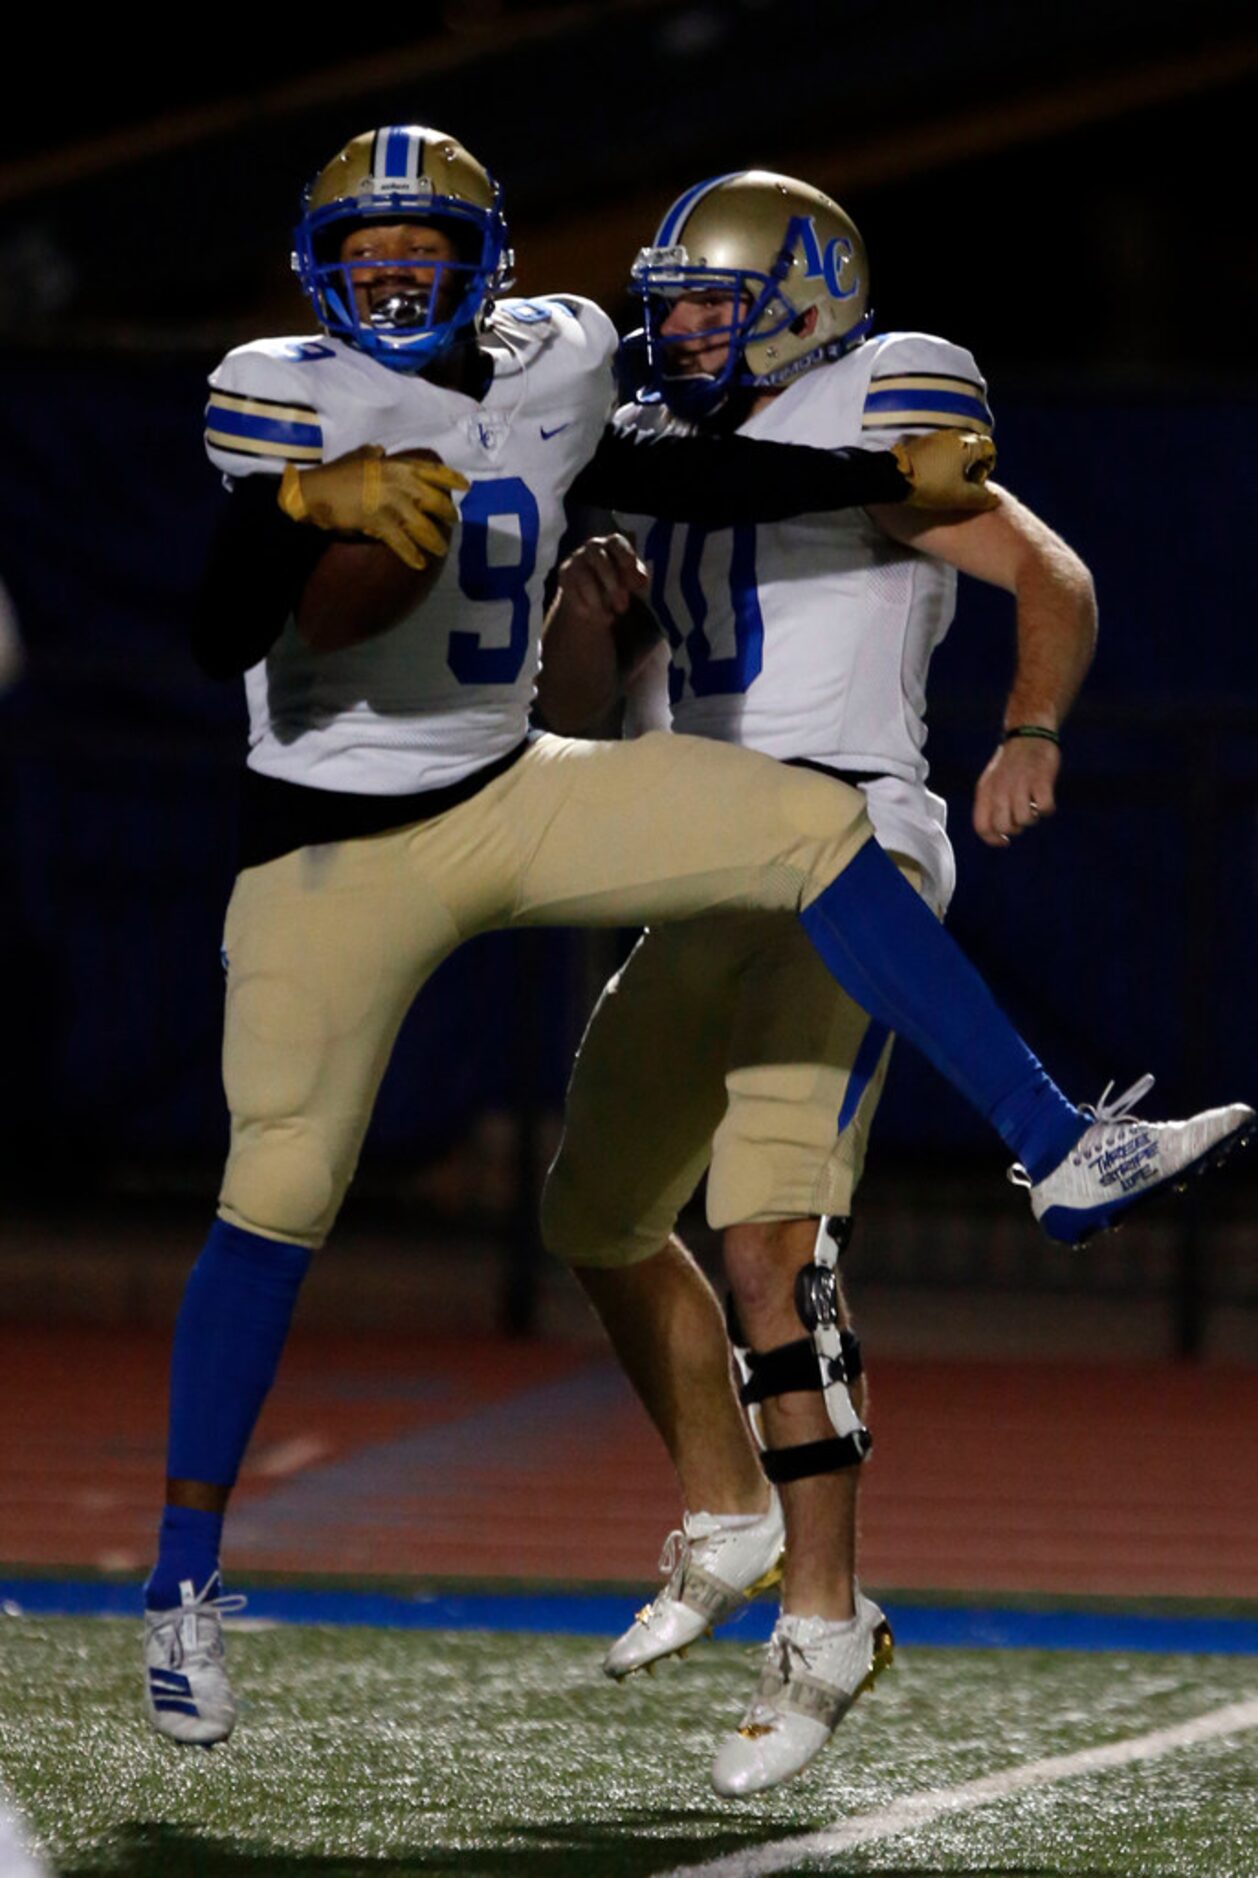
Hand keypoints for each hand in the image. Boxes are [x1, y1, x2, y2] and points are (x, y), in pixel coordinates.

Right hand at [278, 444, 469, 570]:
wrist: (312, 492)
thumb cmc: (334, 474)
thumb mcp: (357, 457)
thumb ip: (372, 455)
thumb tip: (380, 452)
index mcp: (396, 466)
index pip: (433, 471)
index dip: (452, 479)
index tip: (465, 486)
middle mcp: (400, 484)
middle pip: (435, 501)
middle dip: (446, 514)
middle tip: (451, 522)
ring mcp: (391, 505)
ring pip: (423, 526)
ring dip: (434, 540)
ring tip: (440, 550)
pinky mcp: (380, 525)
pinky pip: (402, 544)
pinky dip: (413, 556)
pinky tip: (420, 564)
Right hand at [554, 534, 647, 630]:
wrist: (597, 596)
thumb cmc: (622, 582)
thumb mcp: (634, 581)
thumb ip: (638, 578)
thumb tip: (641, 580)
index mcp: (613, 544)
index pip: (616, 542)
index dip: (626, 558)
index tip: (634, 581)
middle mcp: (593, 547)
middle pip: (600, 559)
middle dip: (613, 585)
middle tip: (623, 608)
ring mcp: (577, 560)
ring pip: (584, 578)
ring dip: (597, 600)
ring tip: (609, 617)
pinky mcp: (565, 576)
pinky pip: (571, 591)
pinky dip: (583, 605)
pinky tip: (592, 616)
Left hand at [892, 430, 997, 511]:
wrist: (894, 477)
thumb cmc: (931, 486)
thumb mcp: (960, 497)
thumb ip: (981, 497)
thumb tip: (995, 499)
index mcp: (967, 444)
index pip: (989, 448)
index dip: (988, 466)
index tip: (975, 482)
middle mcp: (953, 434)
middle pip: (973, 446)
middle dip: (973, 465)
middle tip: (963, 484)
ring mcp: (936, 436)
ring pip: (957, 447)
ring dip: (958, 463)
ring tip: (948, 482)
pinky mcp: (922, 442)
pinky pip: (941, 448)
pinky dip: (944, 460)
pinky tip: (934, 476)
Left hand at [973, 733, 1059, 846]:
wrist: (1028, 735)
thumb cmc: (1011, 764)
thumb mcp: (991, 782)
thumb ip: (990, 806)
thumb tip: (997, 833)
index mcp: (985, 791)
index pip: (982, 826)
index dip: (993, 839)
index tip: (1005, 840)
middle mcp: (1000, 789)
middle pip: (1004, 826)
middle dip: (1015, 828)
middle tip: (1021, 815)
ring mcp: (1020, 785)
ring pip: (1025, 820)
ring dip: (1032, 817)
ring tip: (1033, 803)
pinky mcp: (1041, 780)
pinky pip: (1045, 809)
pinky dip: (1047, 809)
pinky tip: (1045, 799)